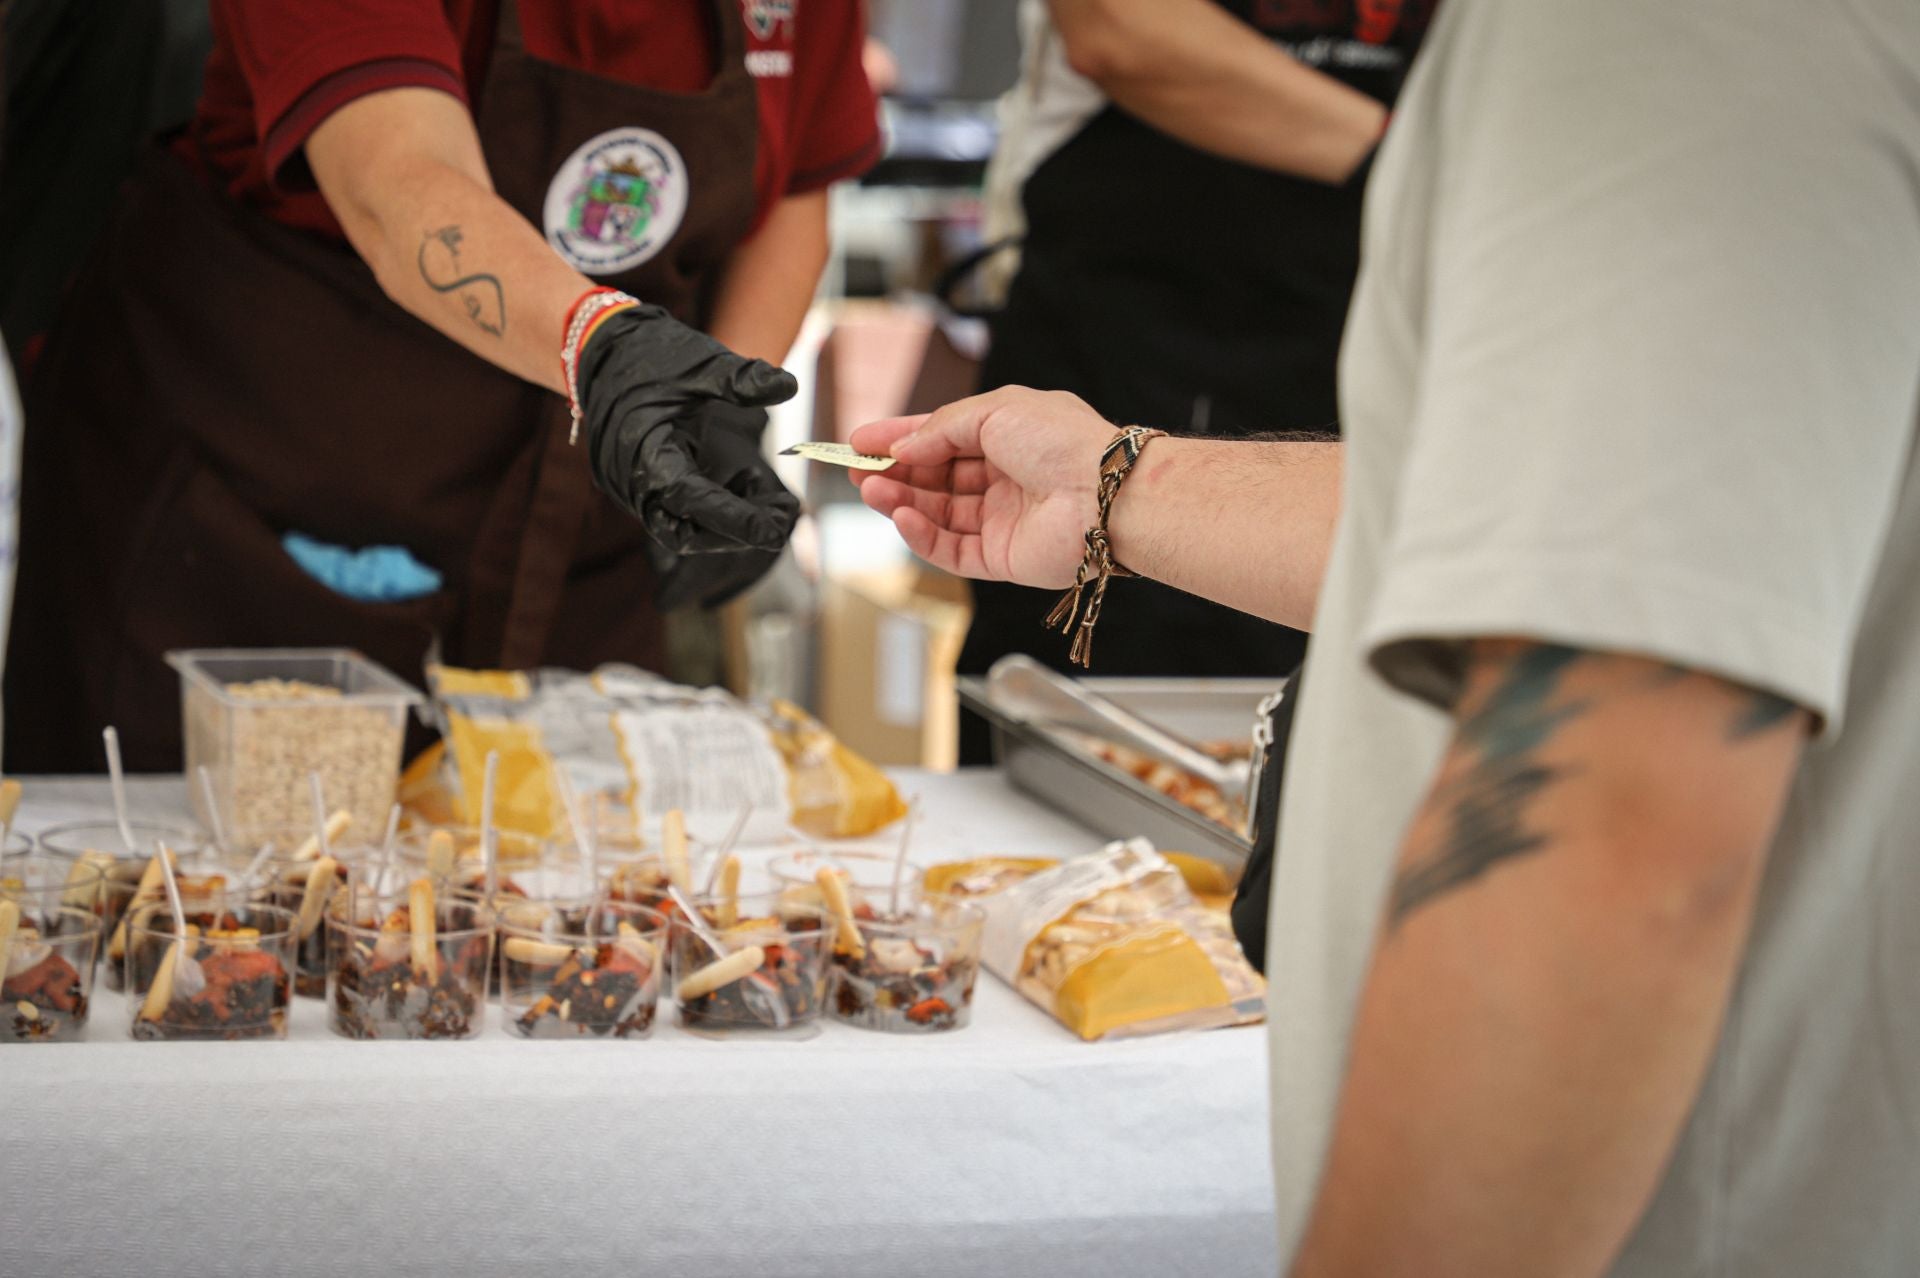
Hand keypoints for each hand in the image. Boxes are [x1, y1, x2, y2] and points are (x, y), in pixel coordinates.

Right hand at [578, 304, 799, 552]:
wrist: (601, 349)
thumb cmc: (650, 353)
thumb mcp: (700, 362)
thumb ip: (741, 379)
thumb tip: (790, 386)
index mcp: (643, 452)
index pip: (692, 500)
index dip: (735, 519)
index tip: (775, 531)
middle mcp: (630, 481)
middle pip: (685, 532)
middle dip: (737, 531)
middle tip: (786, 513)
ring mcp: (630, 488)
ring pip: (681, 527)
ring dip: (728, 521)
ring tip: (770, 494)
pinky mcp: (638, 485)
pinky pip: (676, 512)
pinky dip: (714, 506)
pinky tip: (746, 479)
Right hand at [848, 387, 1111, 588]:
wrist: (1104, 493)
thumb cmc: (1063, 442)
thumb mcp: (993, 411)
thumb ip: (940, 429)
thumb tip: (903, 447)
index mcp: (1008, 438)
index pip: (941, 439)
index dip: (899, 438)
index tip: (860, 441)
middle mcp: (1005, 479)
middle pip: (935, 478)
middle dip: (893, 472)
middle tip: (855, 470)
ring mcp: (1003, 520)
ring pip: (937, 514)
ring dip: (900, 501)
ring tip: (871, 490)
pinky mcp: (1002, 557)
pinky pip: (951, 549)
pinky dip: (921, 534)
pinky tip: (900, 516)